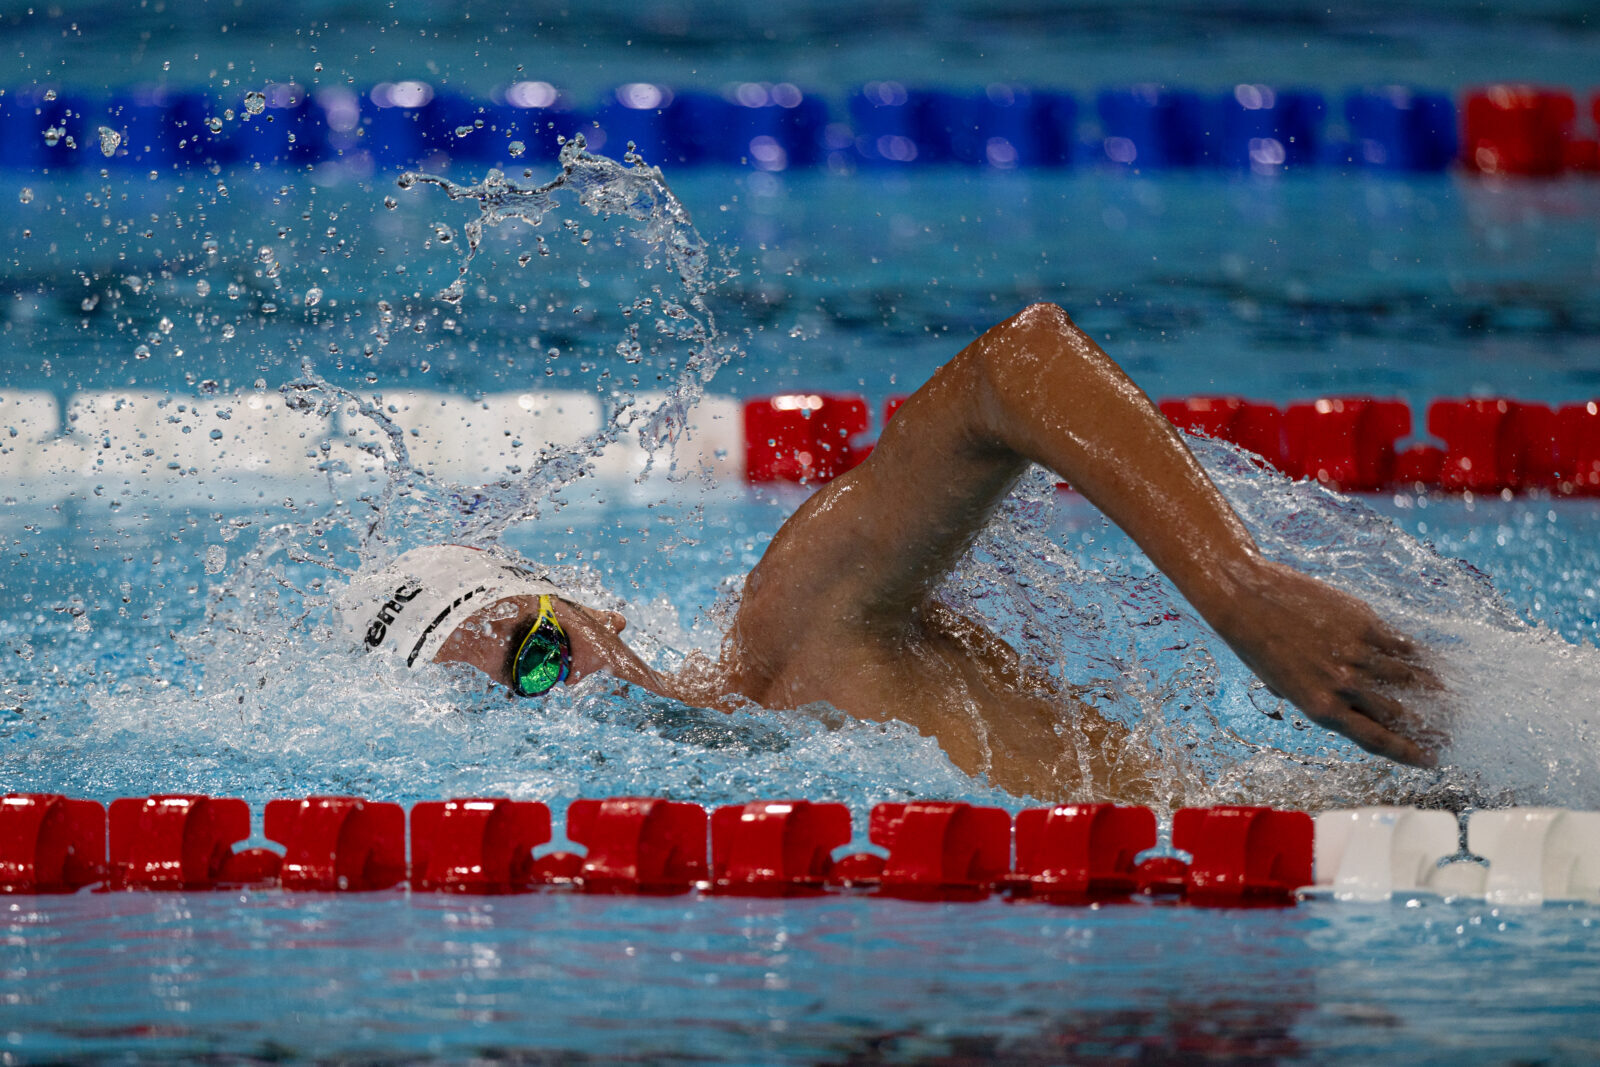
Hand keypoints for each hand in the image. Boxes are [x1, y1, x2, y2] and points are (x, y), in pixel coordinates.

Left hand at [1209, 558, 1444, 765]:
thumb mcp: (1285, 686)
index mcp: (1321, 709)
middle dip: (1429, 729)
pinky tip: (1434, 663)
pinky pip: (1404, 647)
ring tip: (1448, 696)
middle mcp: (1344, 687)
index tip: (1429, 759)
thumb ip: (1320, 698)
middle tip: (1446, 734)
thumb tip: (1351, 705)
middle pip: (1399, 715)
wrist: (1246, 600)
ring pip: (1410, 679)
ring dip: (1433, 691)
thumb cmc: (1258, 645)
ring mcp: (1358, 655)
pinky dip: (1422, 657)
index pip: (1376, 740)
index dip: (1408, 752)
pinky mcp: (1366, 625)